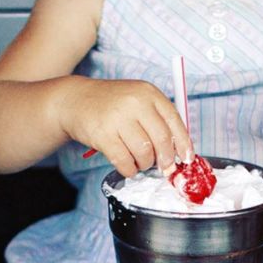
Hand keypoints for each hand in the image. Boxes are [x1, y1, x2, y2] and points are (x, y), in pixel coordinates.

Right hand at [62, 77, 191, 175]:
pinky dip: (129, 169)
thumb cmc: (112, 105)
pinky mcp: (103, 135)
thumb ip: (157, 120)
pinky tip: (127, 166)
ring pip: (144, 153)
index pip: (174, 121)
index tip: (186, 158)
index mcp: (148, 93)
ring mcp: (118, 118)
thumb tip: (178, 152)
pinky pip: (125, 162)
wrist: (76, 100)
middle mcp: (135, 103)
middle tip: (163, 167)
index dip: (183, 143)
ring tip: (139, 161)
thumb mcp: (137, 100)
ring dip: (145, 164)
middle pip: (162, 139)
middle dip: (166, 159)